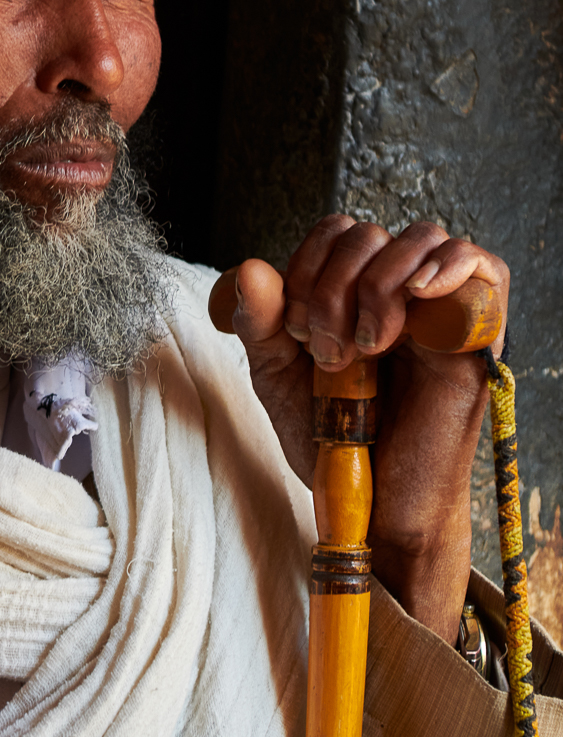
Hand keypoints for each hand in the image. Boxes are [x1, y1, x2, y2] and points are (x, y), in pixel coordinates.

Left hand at [227, 217, 508, 642]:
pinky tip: (418, 293)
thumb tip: (251, 268)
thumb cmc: (332, 442)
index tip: (295, 332)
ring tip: (367, 347)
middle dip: (333, 287)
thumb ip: (260, 324)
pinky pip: (486, 270)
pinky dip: (452, 265)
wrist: (371, 503)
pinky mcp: (476, 339)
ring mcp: (439, 313)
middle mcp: (398, 296)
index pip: (336, 233)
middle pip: (371, 234)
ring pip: (423, 240)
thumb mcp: (279, 378)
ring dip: (380, 285)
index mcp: (352, 295)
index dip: (306, 267)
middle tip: (329, 352)